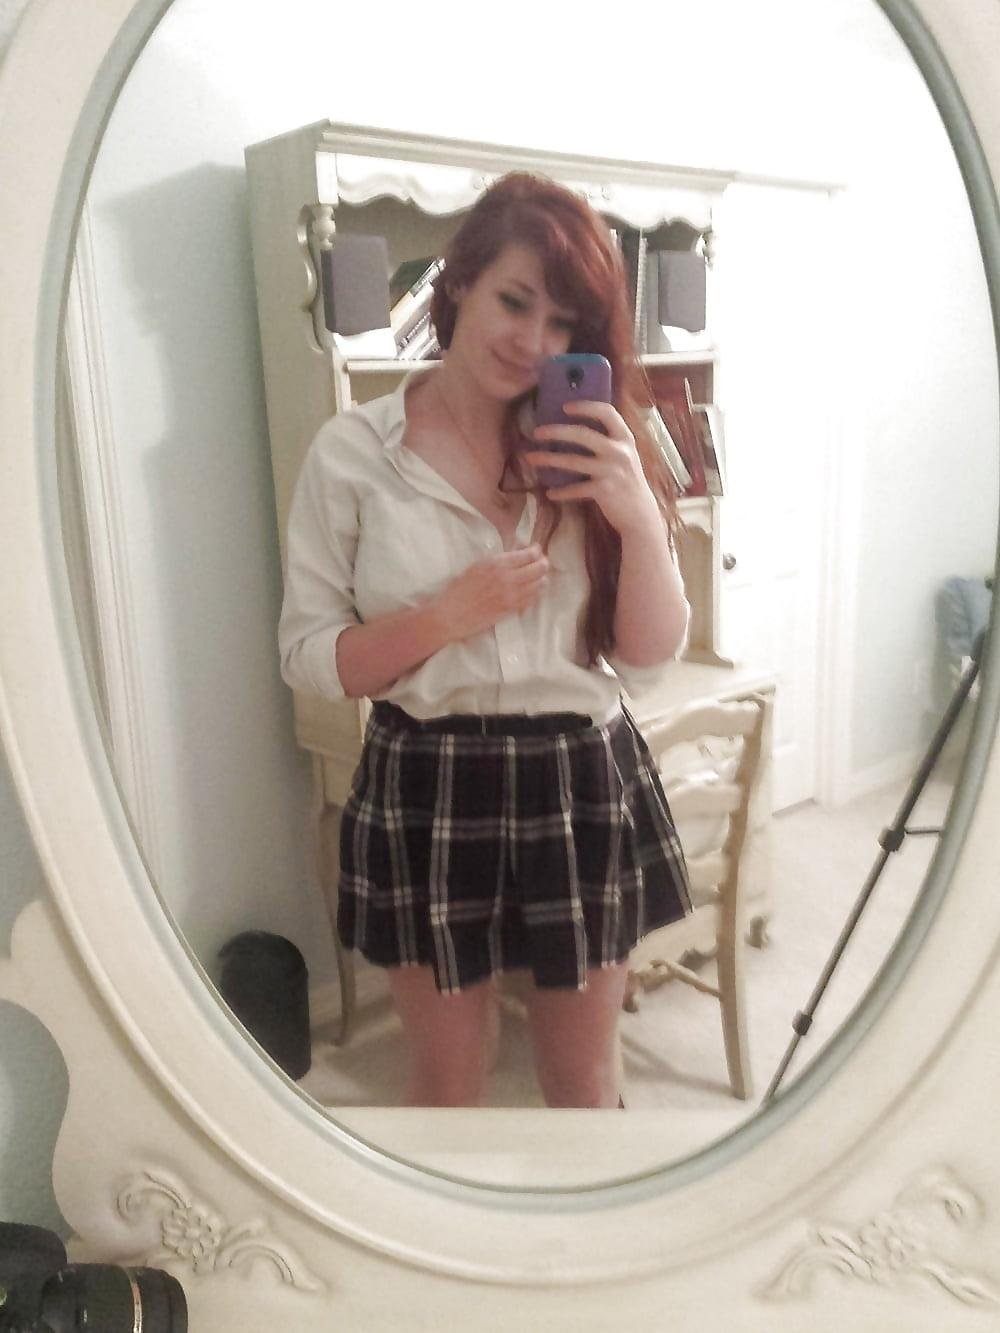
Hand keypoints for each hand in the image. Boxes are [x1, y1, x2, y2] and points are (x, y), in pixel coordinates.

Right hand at [433, 544, 548, 642]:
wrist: (450, 614)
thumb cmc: (459, 589)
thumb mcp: (477, 566)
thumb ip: (498, 560)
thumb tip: (517, 551)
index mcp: (497, 563)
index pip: (528, 554)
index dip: (536, 551)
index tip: (535, 550)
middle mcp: (507, 577)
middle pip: (539, 567)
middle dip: (543, 563)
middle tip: (540, 563)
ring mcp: (511, 594)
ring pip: (540, 583)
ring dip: (542, 578)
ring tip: (538, 577)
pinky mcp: (512, 609)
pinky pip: (533, 599)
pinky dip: (536, 593)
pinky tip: (532, 590)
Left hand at [524, 401, 661, 535]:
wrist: (641, 513)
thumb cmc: (627, 481)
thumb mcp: (624, 455)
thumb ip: (609, 441)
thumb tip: (576, 428)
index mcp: (625, 438)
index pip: (607, 412)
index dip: (585, 407)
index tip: (565, 406)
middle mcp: (619, 451)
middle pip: (582, 434)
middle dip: (556, 431)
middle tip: (536, 432)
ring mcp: (611, 471)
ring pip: (573, 461)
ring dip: (548, 459)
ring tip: (530, 458)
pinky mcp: (603, 490)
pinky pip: (575, 489)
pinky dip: (561, 492)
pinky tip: (549, 493)